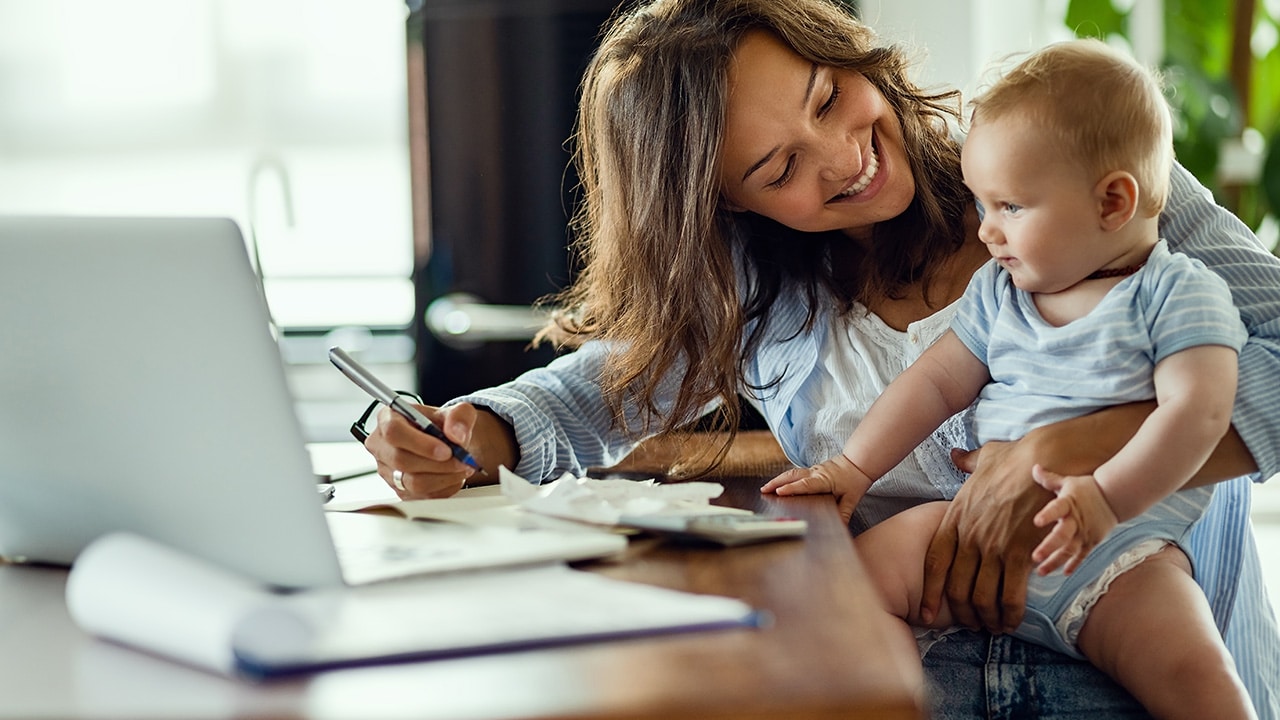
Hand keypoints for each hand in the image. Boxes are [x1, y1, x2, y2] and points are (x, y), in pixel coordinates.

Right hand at [364, 402, 508, 498]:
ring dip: (444, 477)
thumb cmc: (445, 425)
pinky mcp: (399, 490)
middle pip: (401, 460)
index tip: (447, 450)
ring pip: (412, 483)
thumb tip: (457, 435)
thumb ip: (460, 417)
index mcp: (389, 417)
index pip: (394, 431)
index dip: (420, 443)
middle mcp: (382, 445)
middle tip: (462, 460)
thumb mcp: (459, 412)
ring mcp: (388, 470)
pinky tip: (454, 476)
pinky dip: (444, 488)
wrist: (448, 444)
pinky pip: (421, 496)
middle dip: (438, 463)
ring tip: (462, 467)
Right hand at [760, 454, 872, 523]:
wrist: (859, 462)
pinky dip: (784, 478)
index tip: (779, 492)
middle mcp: (816, 473)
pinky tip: (778, 484)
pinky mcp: (812, 470)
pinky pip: (796, 473)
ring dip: (778, 479)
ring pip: (792, 473)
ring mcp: (813, 470)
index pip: (805, 484)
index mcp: (824, 480)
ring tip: (766, 488)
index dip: (792, 488)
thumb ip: (845, 513)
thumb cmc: (855, 479)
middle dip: (776, 482)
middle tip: (764, 490)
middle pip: (792, 476)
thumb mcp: (852, 499)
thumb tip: (840, 527)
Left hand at [920, 441, 1052, 632]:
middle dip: (962, 613)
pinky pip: (1011, 594)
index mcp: (955, 518)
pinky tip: (1013, 621)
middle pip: (956, 588)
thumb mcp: (983, 458)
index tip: (927, 613)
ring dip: (986, 618)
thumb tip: (956, 455)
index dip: (930, 592)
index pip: (934, 563)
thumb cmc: (1016, 458)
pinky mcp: (1020, 553)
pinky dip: (1010, 613)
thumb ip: (966, 463)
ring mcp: (993, 546)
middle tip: (971, 625)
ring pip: (981, 596)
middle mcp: (969, 536)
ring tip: (993, 627)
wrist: (1046, 459)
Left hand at [1030, 465, 1117, 575]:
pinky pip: (1082, 555)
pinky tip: (1064, 573)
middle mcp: (1076, 520)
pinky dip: (1074, 564)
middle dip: (1049, 547)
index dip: (1047, 515)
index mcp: (1068, 503)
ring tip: (1041, 571)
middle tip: (1035, 557)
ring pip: (1070, 550)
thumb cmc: (1087, 488)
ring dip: (1055, 561)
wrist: (1115, 497)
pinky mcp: (1092, 541)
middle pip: (1062, 536)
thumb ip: (1049, 479)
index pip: (1056, 508)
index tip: (1036, 521)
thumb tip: (1034, 467)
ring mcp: (1085, 533)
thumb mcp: (1068, 482)